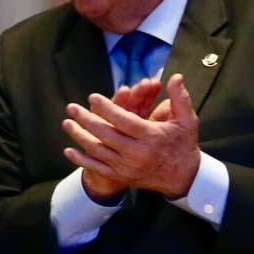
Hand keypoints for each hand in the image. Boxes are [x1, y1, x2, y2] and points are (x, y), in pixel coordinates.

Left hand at [61, 74, 199, 198]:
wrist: (184, 178)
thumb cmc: (183, 144)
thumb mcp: (187, 121)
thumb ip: (179, 98)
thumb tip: (175, 76)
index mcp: (152, 137)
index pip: (125, 120)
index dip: (107, 108)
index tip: (92, 97)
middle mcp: (138, 153)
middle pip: (106, 135)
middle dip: (86, 120)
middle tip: (71, 107)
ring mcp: (128, 166)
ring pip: (98, 151)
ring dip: (80, 136)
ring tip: (66, 123)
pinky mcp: (122, 176)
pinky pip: (98, 168)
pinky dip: (82, 161)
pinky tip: (68, 150)